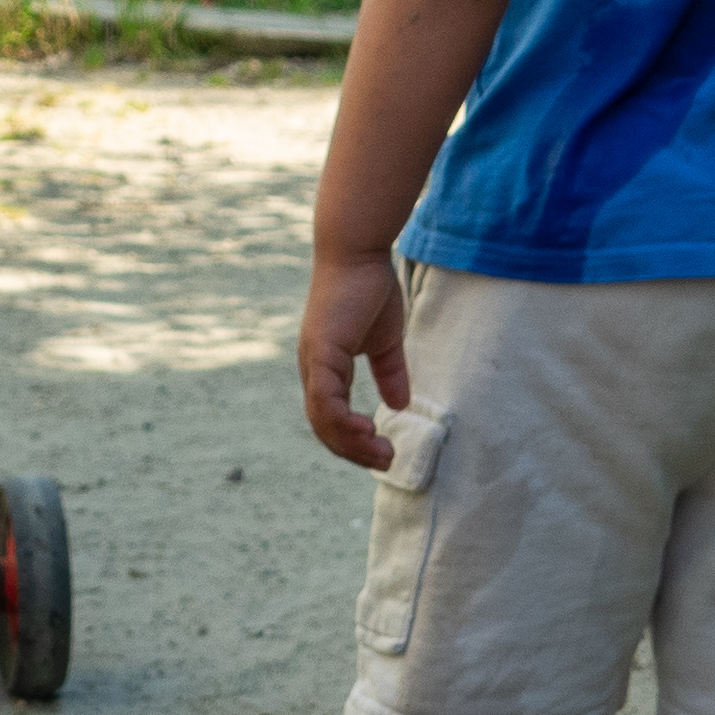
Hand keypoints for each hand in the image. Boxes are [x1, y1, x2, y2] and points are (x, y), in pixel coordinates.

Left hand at [300, 249, 410, 467]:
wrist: (358, 252)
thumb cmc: (369, 288)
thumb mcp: (386, 341)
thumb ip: (390, 372)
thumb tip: (400, 404)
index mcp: (325, 369)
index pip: (331, 418)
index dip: (353, 440)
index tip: (383, 450)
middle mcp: (313, 370)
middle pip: (323, 427)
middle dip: (354, 451)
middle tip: (386, 461)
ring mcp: (313, 362)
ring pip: (322, 420)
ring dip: (351, 443)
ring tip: (381, 453)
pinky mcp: (320, 352)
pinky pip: (325, 400)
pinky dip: (342, 421)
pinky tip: (367, 430)